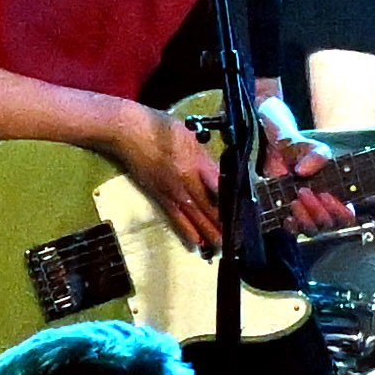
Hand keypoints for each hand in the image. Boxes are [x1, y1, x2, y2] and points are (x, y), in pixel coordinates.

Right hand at [103, 102, 229, 246]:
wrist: (129, 132)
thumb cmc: (160, 127)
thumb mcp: (191, 134)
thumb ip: (207, 156)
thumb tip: (220, 172)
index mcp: (197, 163)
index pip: (220, 187)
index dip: (232, 202)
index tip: (244, 213)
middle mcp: (186, 181)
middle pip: (209, 207)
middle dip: (223, 224)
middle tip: (237, 239)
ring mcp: (172, 191)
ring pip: (195, 217)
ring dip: (209, 233)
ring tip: (221, 247)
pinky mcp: (160, 196)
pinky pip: (176, 218)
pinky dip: (187, 232)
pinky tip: (196, 242)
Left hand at [263, 136, 358, 237]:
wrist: (277, 153)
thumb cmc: (302, 153)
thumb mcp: (314, 148)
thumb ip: (316, 156)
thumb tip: (303, 171)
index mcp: (337, 196)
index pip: (348, 216)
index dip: (341, 211)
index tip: (326, 195)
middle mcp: (324, 210)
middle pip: (328, 224)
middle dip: (318, 210)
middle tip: (305, 191)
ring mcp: (307, 216)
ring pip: (312, 230)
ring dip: (304, 217)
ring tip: (295, 199)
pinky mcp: (289, 218)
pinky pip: (293, 231)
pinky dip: (291, 224)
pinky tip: (288, 213)